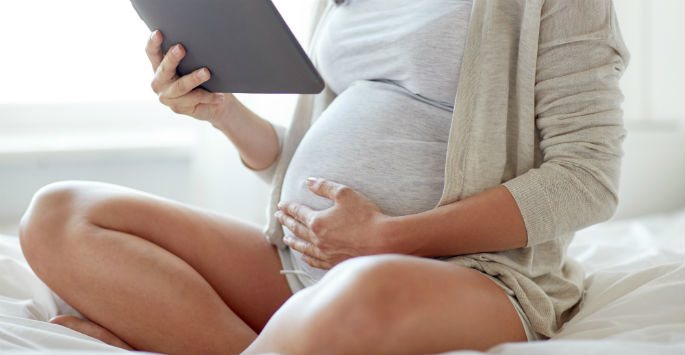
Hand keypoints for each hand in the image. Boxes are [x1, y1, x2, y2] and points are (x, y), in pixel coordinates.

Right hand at [146, 30, 233, 123]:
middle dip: (172, 58)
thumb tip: (200, 43)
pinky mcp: (177, 108)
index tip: (158, 33)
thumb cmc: (202, 77)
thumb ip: (191, 56)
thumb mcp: (195, 64)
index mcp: (159, 66)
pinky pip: (194, 99)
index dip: (153, 43)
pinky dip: (208, 96)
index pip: (152, 53)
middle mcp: (159, 81)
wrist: (213, 103)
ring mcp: (167, 96)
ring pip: (181, 86)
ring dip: (194, 78)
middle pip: (164, 69)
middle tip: (181, 48)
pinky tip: (219, 96)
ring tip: (206, 72)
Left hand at [275, 177, 393, 268]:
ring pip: (303, 247)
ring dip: (293, 241)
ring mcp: (325, 253)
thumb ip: (324, 187)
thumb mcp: (345, 194)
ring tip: (285, 238)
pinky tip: (303, 256)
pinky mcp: (334, 262)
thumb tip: (308, 181)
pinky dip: (305, 257)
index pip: (298, 212)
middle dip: (286, 221)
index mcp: (317, 222)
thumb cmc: (365, 216)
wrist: (382, 241)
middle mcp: (317, 239)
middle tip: (278, 217)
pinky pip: (314, 261)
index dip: (288, 207)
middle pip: (297, 229)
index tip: (281, 205)